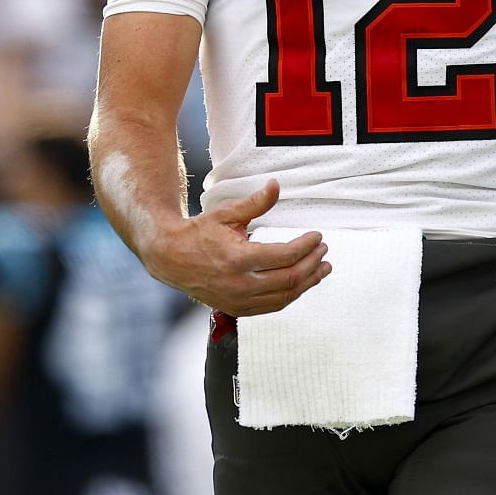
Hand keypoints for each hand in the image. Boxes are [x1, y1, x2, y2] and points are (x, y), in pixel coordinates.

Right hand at [140, 180, 329, 316]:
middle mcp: (239, 284)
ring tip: (322, 269)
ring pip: (284, 296)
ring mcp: (238, 300)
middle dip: (313, 264)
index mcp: (238, 259)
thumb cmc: (199, 233)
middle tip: (324, 251)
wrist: (170, 258)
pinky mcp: (236, 308)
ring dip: (308, 282)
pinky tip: (302, 283)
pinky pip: (272, 306)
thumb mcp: (226, 214)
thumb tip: (276, 186)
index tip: (318, 236)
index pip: (285, 256)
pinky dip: (291, 295)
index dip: (306, 246)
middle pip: (289, 278)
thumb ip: (255, 203)